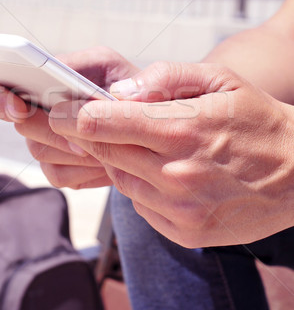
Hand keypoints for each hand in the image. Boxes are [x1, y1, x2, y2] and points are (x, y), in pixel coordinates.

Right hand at [0, 47, 138, 188]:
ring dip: (73, 150)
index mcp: (41, 80)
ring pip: (42, 153)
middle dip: (52, 131)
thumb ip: (103, 69)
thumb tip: (109, 95)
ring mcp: (46, 142)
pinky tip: (105, 162)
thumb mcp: (118, 68)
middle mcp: (37, 112)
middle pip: (23, 126)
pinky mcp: (60, 168)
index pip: (1, 88)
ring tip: (102, 147)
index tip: (18, 105)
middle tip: (79, 136)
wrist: (145, 122)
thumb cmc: (126, 85)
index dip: (1, 98)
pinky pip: (59, 174)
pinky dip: (83, 169)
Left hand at [48, 61, 293, 246]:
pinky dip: (140, 185)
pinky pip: (140, 204)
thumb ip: (165, 78)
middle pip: (103, 152)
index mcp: (181, 129)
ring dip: (118, 159)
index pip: (102, 124)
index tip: (52, 109)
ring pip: (120, 178)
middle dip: (79, 135)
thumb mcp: (220, 78)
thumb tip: (117, 94)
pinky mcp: (184, 232)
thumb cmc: (256, 118)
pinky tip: (163, 172)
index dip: (69, 115)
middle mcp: (176, 173)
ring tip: (138, 143)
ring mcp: (180, 208)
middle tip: (63, 120)